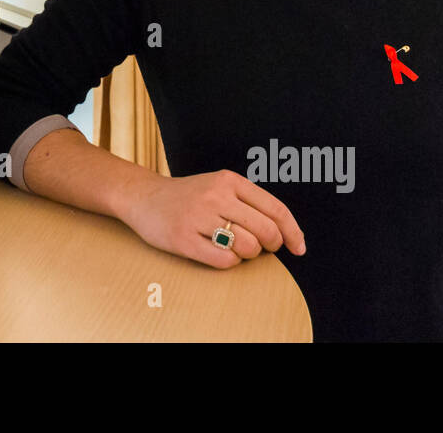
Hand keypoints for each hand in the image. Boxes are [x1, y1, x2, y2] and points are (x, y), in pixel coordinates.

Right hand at [121, 169, 304, 269]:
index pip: (275, 208)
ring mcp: (198, 217)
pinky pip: (224, 260)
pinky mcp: (184, 239)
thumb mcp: (219, 186)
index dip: (292, 232)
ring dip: (248, 254)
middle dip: (270, 246)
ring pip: (247, 247)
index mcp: (229, 180)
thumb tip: (285, 235)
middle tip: (260, 248)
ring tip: (234, 247)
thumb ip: (249, 202)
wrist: (144, 197)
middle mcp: (215, 195)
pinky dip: (230, 262)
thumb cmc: (189, 197)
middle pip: (265, 231)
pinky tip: (220, 253)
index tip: (298, 248)